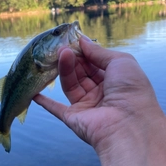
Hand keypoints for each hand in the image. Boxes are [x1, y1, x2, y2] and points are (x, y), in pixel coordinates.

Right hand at [34, 36, 158, 151]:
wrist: (129, 124)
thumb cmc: (130, 89)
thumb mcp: (120, 62)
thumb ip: (99, 52)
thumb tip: (83, 41)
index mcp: (113, 80)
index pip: (94, 63)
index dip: (84, 52)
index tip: (72, 40)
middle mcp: (100, 93)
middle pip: (81, 73)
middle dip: (73, 59)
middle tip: (62, 47)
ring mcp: (86, 106)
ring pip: (70, 85)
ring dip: (64, 70)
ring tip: (60, 56)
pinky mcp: (73, 118)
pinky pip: (56, 109)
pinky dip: (46, 102)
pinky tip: (35, 92)